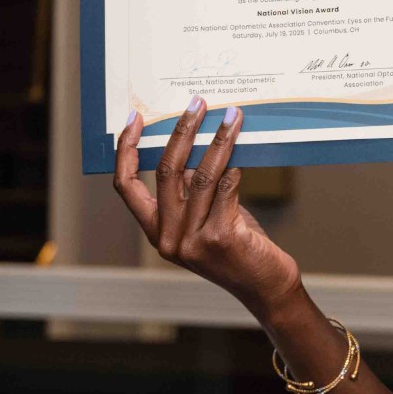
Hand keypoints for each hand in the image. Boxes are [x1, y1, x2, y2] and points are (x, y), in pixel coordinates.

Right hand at [112, 99, 301, 317]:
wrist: (266, 288)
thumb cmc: (238, 249)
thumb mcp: (205, 219)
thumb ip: (192, 191)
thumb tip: (191, 144)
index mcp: (156, 232)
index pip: (126, 186)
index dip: (126, 150)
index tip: (134, 120)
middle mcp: (168, 238)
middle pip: (165, 170)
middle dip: (181, 131)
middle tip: (197, 105)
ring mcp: (193, 240)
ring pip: (200, 175)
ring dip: (218, 140)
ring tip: (232, 117)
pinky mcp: (221, 238)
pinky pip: (226, 187)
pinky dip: (235, 165)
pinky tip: (244, 149)